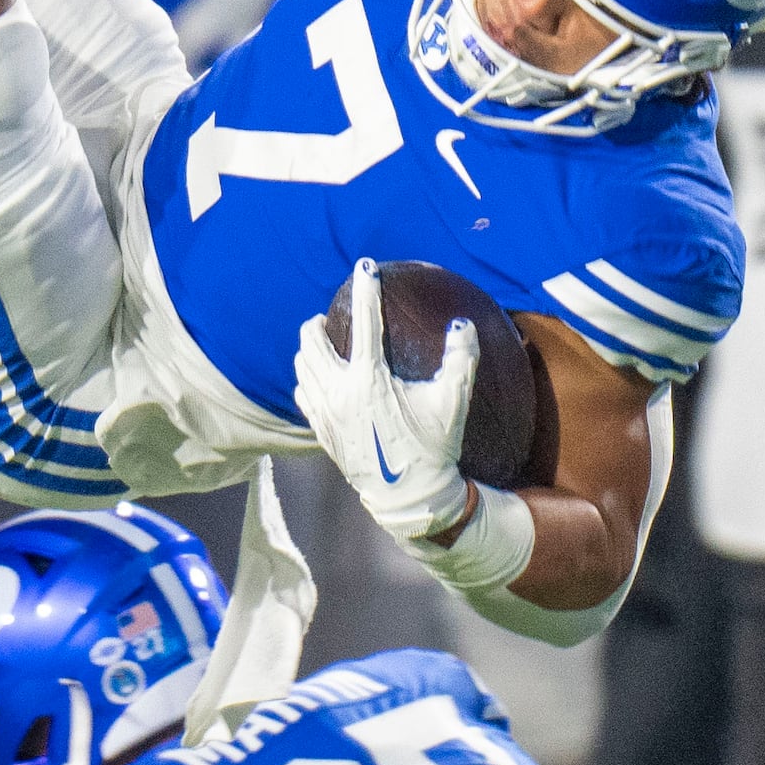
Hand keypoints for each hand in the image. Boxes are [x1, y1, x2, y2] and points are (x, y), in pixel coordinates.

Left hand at [293, 260, 477, 543]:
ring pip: (301, 365)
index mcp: (369, 380)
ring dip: (308, 348)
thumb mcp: (453, 402)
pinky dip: (305, 377)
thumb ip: (461, 360)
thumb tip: (463, 325)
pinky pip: (301, 393)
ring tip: (321, 341)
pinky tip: (318, 377)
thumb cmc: (434, 447)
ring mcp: (325, 413)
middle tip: (330, 317)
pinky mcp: (321, 431)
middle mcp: (340, 393)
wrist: (409, 497)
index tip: (365, 267)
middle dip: (318, 322)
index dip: (365, 290)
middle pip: (312, 341)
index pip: (364, 323)